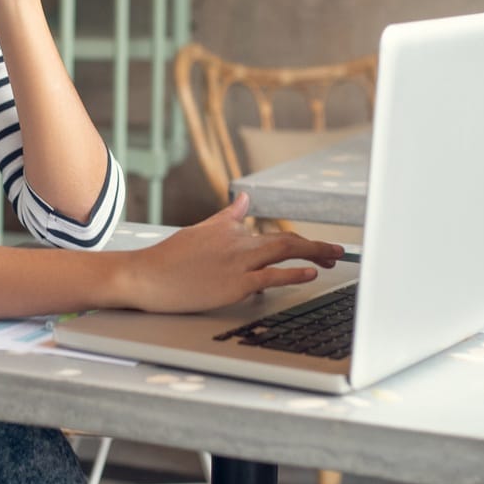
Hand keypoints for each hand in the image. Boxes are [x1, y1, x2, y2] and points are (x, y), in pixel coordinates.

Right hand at [124, 194, 343, 313]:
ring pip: (284, 252)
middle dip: (317, 246)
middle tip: (338, 252)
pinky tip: (311, 272)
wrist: (145, 276)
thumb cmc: (169, 258)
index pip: (275, 234)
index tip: (319, 249)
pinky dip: (293, 272)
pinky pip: (270, 276)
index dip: (301, 242)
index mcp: (231, 230)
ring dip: (314, 253)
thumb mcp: (199, 230)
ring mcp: (237, 263)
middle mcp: (238, 242)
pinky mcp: (233, 284)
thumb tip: (244, 199)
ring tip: (334, 258)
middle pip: (287, 240)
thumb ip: (226, 217)